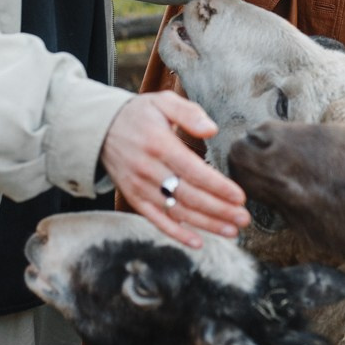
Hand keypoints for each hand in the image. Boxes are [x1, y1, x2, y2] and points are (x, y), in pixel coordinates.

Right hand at [100, 91, 249, 247]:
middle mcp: (148, 169)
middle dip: (219, 210)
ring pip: (176, 211)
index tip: (240, 197)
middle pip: (188, 195)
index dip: (217, 186)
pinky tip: (198, 242)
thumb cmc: (140, 113)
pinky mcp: (134, 198)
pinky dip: (176, 233)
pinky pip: (156, 220)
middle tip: (244, 218)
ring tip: (231, 231)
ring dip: (205, 224)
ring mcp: (139, 186)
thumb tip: (212, 129)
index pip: (193, 171)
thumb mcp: (163, 102)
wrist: (100, 128)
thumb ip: (189, 113)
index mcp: (158, 144)